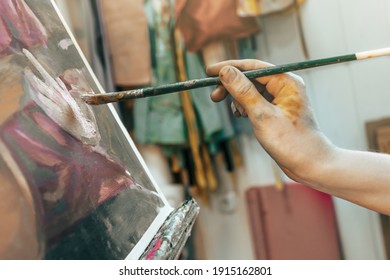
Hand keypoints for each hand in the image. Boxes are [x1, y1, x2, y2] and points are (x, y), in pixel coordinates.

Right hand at [206, 59, 333, 182]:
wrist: (310, 164)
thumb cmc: (291, 142)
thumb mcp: (262, 116)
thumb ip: (243, 92)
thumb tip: (226, 72)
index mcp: (286, 82)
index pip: (253, 67)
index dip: (229, 67)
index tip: (209, 71)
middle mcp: (285, 86)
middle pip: (251, 77)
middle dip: (232, 86)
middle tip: (214, 96)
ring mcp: (282, 98)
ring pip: (252, 90)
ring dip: (239, 98)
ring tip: (238, 114)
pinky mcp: (278, 110)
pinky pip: (257, 101)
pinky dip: (246, 106)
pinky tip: (242, 115)